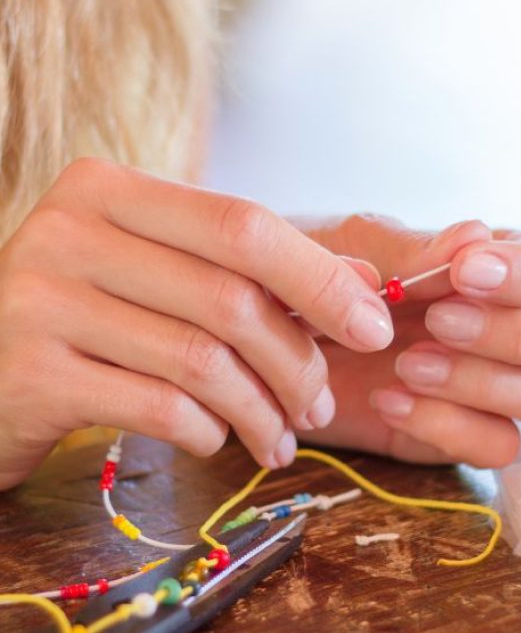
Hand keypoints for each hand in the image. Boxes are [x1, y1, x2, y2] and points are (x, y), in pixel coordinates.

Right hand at [0, 160, 394, 489]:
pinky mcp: (34, 373)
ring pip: (201, 361)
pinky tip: (216, 441)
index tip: (373, 329)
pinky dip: (208, 432)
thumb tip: (362, 284)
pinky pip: (160, 407)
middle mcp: (71, 231)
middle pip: (229, 298)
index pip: (243, 225)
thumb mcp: (160, 277)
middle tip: (321, 406)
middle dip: (296, 363)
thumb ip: (248, 273)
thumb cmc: (85, 320)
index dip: (320, 279)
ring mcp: (44, 301)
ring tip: (279, 440)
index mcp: (109, 191)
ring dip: (260, 411)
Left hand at [293, 216, 520, 466]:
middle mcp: (520, 332)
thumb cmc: (322, 277)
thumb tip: (476, 236)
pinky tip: (388, 400)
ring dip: (489, 384)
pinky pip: (499, 447)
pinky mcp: (466, 435)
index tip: (465, 274)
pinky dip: (448, 426)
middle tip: (439, 323)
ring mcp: (499, 390)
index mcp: (509, 271)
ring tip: (406, 364)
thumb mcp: (356, 249)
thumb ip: (414, 248)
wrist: (273, 336)